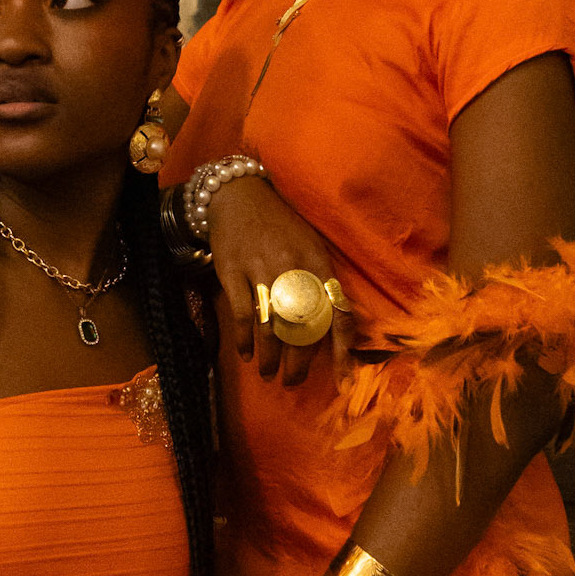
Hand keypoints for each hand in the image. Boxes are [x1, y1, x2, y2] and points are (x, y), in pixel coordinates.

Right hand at [204, 177, 354, 387]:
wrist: (239, 194)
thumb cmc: (281, 225)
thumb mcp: (312, 246)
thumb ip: (324, 282)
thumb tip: (338, 326)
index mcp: (319, 263)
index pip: (337, 312)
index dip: (341, 349)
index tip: (341, 377)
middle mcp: (293, 268)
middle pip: (301, 327)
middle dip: (298, 363)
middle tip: (292, 381)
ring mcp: (261, 270)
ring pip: (271, 327)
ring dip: (270, 357)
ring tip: (268, 373)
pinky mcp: (233, 271)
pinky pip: (243, 314)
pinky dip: (244, 339)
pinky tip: (245, 352)